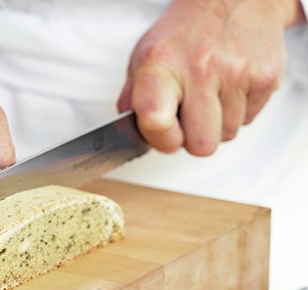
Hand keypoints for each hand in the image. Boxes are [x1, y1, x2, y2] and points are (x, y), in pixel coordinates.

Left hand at [118, 0, 305, 154]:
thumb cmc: (183, 33)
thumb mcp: (142, 59)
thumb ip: (132, 100)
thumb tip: (132, 134)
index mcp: (160, 65)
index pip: (156, 122)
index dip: (162, 140)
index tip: (164, 132)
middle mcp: (199, 68)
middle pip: (201, 146)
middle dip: (194, 138)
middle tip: (190, 115)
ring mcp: (236, 73)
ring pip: (227, 135)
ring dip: (217, 123)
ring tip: (210, 93)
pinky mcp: (266, 77)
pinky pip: (249, 120)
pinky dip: (238, 110)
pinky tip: (229, 87)